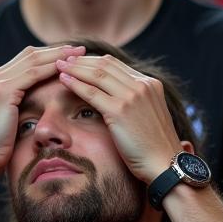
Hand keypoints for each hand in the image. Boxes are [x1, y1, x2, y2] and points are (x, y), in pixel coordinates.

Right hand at [0, 44, 84, 174]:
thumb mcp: (13, 118)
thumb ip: (23, 104)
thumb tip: (44, 101)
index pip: (28, 59)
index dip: (51, 54)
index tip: (73, 55)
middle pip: (31, 54)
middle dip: (58, 50)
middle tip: (81, 49)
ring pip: (33, 60)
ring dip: (58, 56)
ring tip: (79, 54)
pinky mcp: (3, 90)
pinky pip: (33, 74)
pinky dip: (51, 68)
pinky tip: (68, 69)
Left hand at [56, 54, 182, 181]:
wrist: (164, 163)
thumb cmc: (153, 145)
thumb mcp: (146, 114)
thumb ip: (134, 100)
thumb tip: (113, 96)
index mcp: (150, 84)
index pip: (115, 64)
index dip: (92, 60)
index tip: (75, 61)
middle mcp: (142, 85)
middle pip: (104, 64)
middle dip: (81, 60)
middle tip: (62, 58)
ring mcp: (132, 96)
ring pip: (96, 74)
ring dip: (74, 68)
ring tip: (58, 65)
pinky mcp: (120, 110)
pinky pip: (91, 92)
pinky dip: (75, 84)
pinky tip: (62, 80)